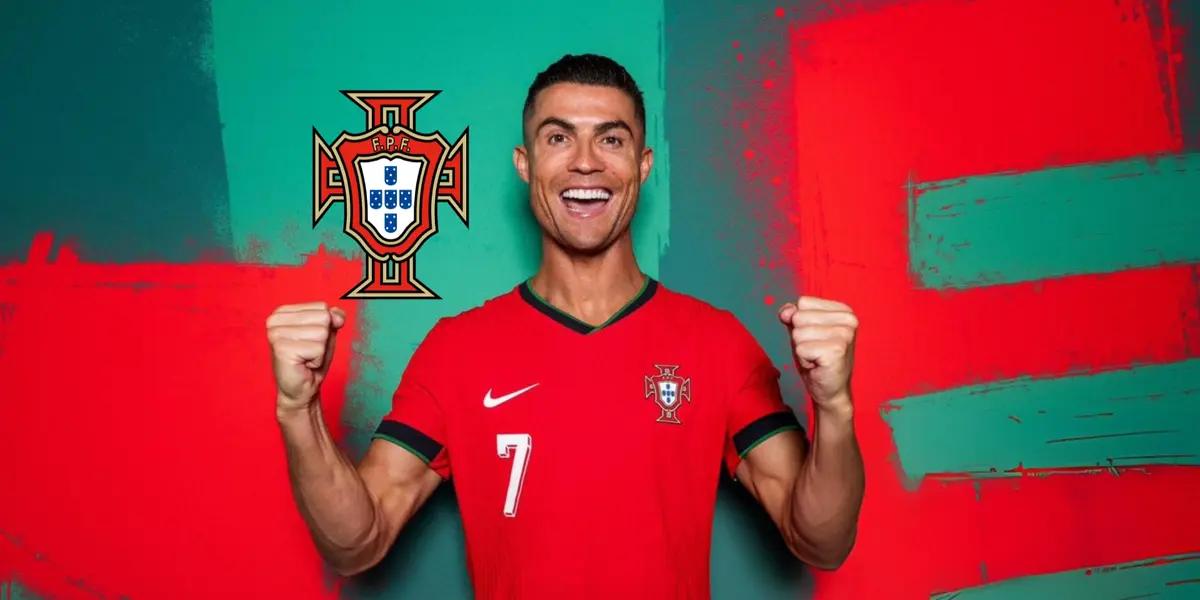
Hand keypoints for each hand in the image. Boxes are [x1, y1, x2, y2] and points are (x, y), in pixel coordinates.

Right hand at [266, 301, 346, 411]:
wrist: (302, 388)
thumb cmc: (311, 360)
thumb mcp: (326, 334)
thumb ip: (333, 318)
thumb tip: (337, 315)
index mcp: (283, 312)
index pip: (321, 306)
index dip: (325, 326)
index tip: (311, 341)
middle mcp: (275, 320)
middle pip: (323, 317)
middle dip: (323, 338)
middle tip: (309, 351)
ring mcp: (276, 334)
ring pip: (322, 332)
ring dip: (320, 350)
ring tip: (307, 358)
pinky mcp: (281, 349)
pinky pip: (318, 348)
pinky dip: (317, 359)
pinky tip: (304, 364)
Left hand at [777, 296, 856, 411]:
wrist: (830, 390)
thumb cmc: (817, 359)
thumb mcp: (802, 331)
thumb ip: (792, 316)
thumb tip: (786, 311)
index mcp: (843, 310)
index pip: (803, 302)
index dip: (800, 322)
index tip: (815, 338)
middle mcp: (849, 319)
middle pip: (799, 316)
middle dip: (800, 337)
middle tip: (815, 350)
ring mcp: (845, 335)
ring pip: (798, 333)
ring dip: (801, 349)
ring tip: (816, 357)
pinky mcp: (837, 351)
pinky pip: (800, 349)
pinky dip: (803, 359)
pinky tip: (817, 365)